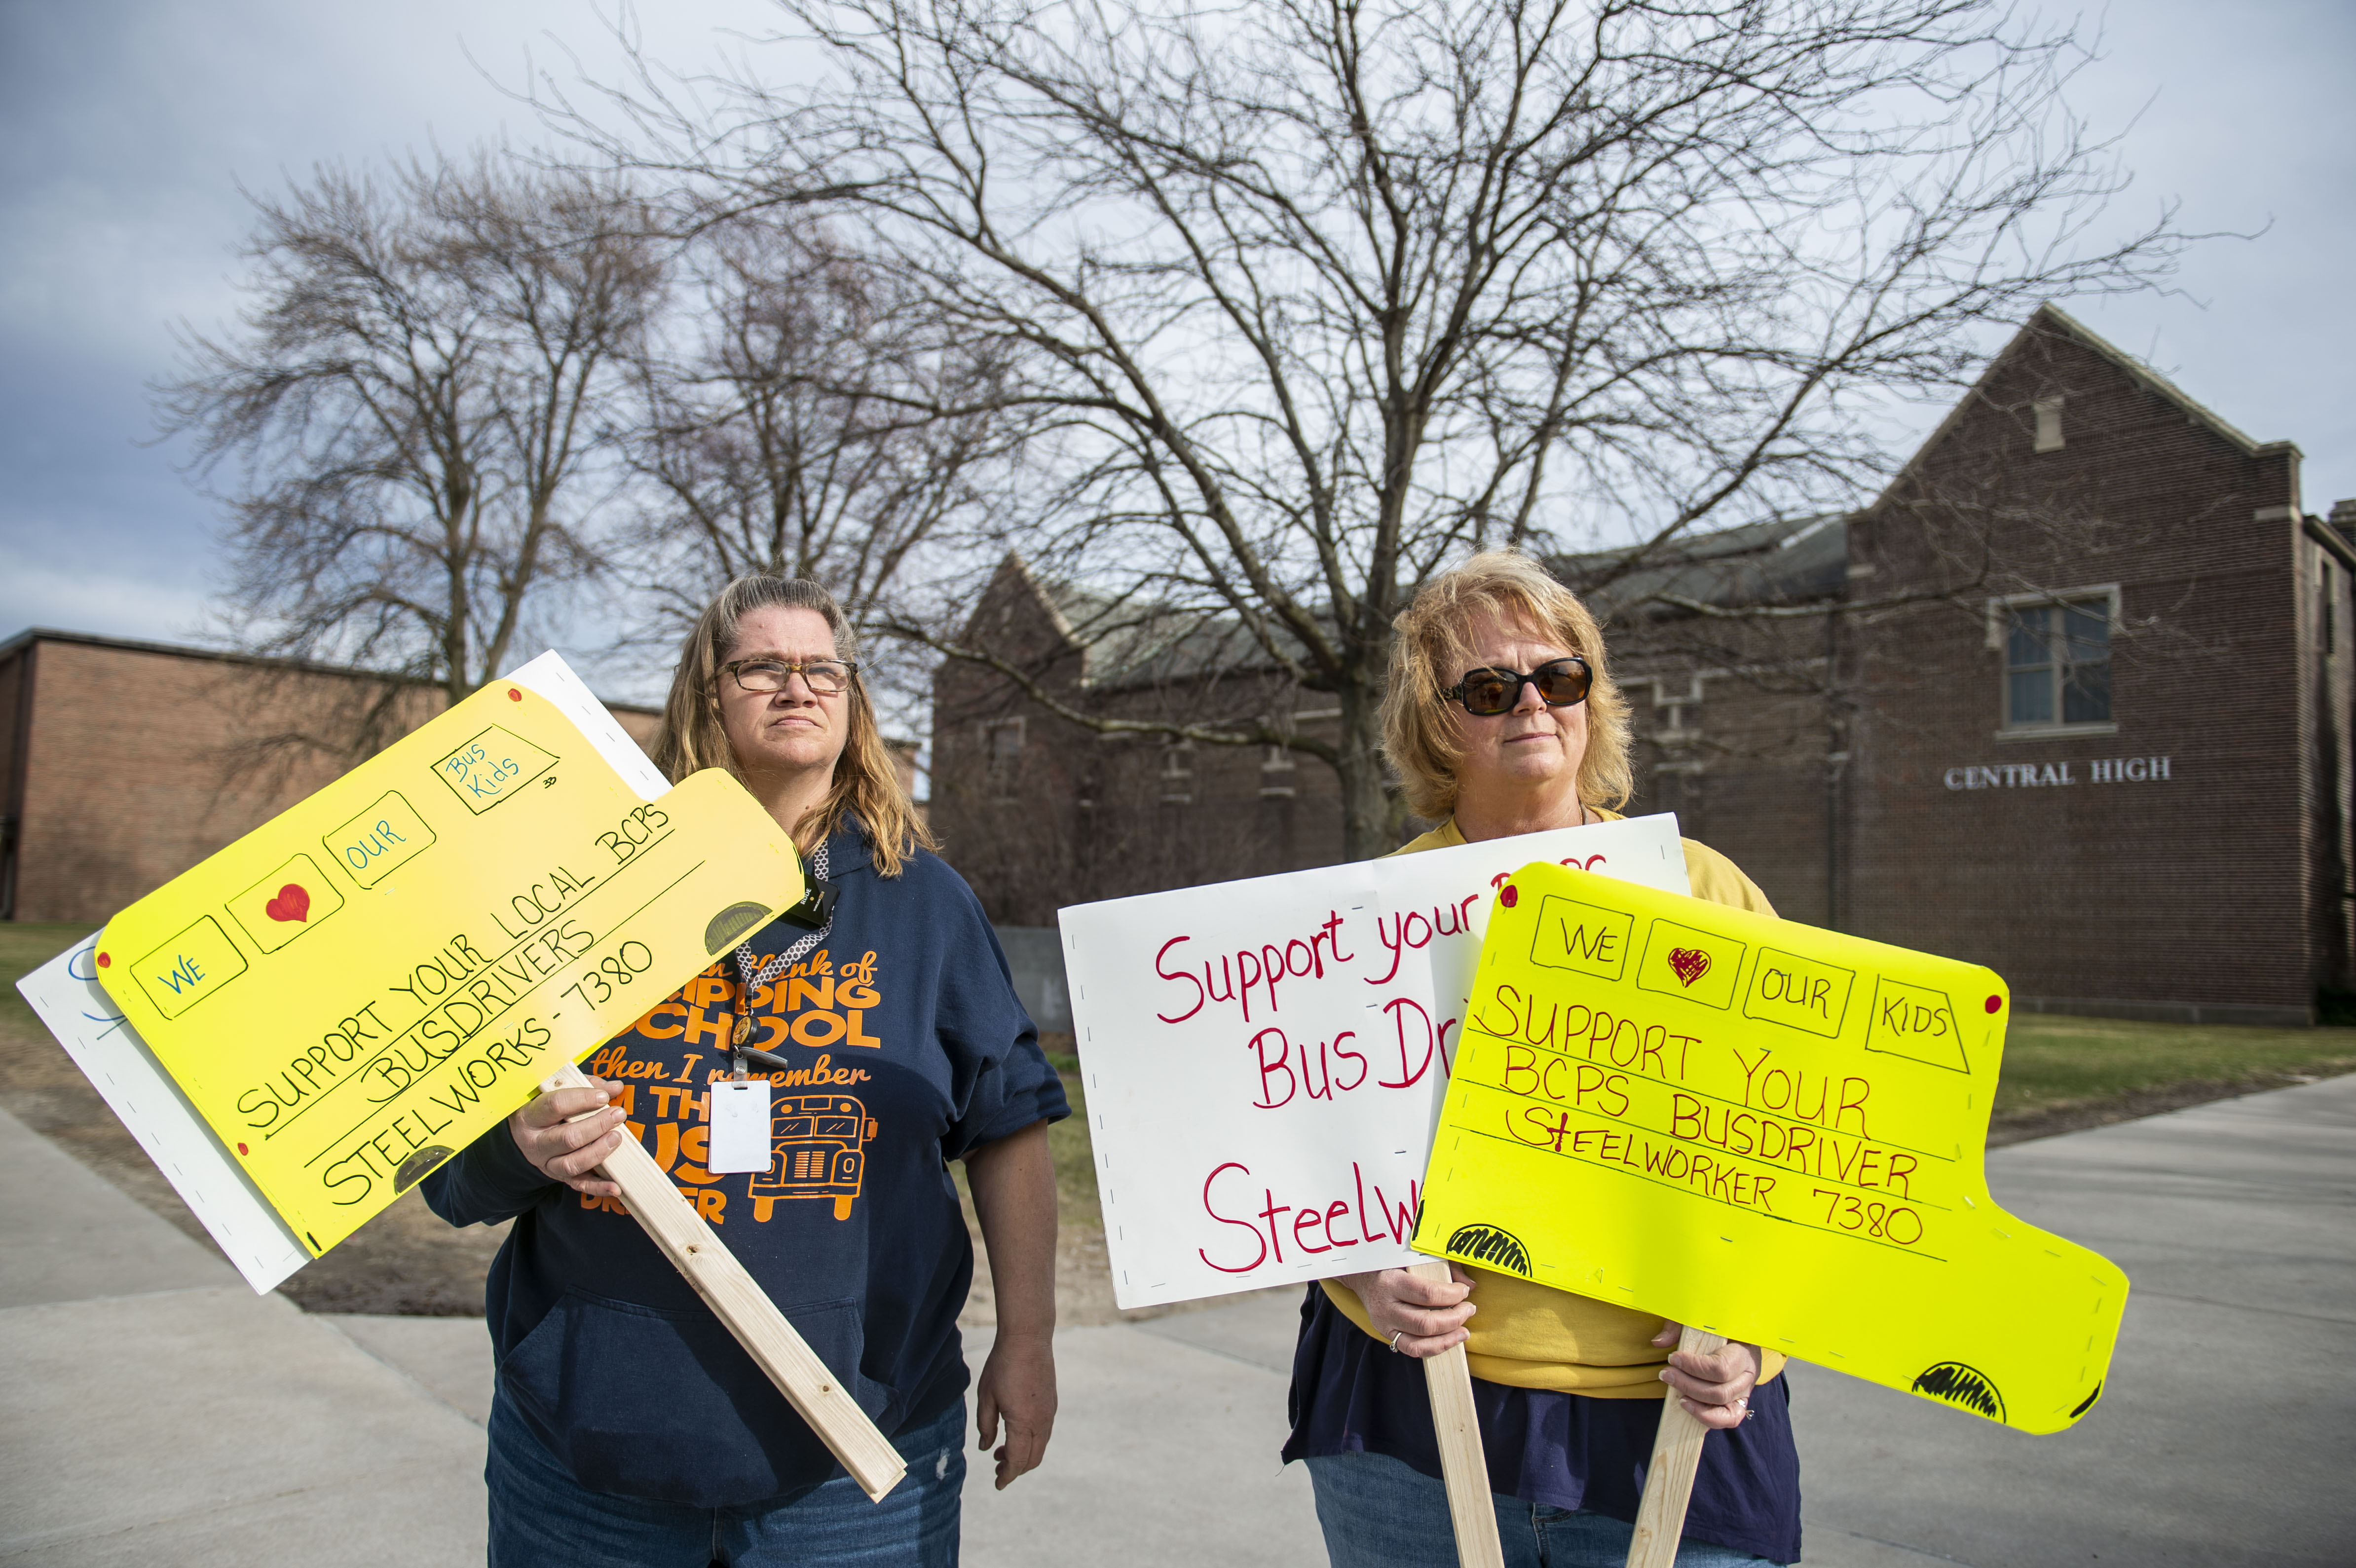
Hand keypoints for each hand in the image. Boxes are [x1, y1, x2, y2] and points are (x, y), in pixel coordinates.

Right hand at [508, 1077, 626, 1197]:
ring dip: (598, 1152)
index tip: (603, 1097)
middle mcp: (536, 1143)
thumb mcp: (557, 1093)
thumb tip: (615, 1087)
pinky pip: (579, 1185)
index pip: (556, 1105)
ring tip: (616, 1138)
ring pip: (572, 1164)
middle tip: (618, 1115)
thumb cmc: (545, 1111)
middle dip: (597, 1126)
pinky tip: (615, 1186)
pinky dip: (599, 1188)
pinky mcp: (559, 1178)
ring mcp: (546, 1163)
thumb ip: (586, 1087)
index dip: (582, 1100)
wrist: (521, 1139)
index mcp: (531, 1116)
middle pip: (568, 1138)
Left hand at [974, 1330, 1055, 1488]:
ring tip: (1002, 1452)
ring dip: (1024, 1456)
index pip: (1016, 1460)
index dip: (1006, 1476)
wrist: (1029, 1338)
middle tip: (997, 1470)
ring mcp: (1049, 1412)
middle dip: (1015, 1470)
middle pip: (1032, 1459)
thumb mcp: (986, 1396)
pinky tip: (1016, 1433)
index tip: (997, 1484)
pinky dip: (1031, 1442)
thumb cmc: (1003, 1365)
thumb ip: (985, 1426)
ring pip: (1040, 1447)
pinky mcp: (1052, 1403)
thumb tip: (986, 1447)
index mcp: (1022, 1422)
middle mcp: (1041, 1421)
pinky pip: (1044, 1433)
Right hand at [1335, 1264, 1475, 1357]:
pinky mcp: (1388, 1336)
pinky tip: (1449, 1340)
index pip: (1427, 1294)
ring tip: (1464, 1330)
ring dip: (1448, 1338)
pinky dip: (1434, 1348)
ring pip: (1420, 1342)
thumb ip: (1444, 1267)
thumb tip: (1470, 1285)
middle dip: (1454, 1318)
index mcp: (1391, 1282)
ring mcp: (1385, 1325)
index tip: (1464, 1291)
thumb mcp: (1416, 1257)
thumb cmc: (1394, 1263)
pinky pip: (1413, 1350)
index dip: (1451, 1294)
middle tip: (1469, 1309)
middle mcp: (1386, 1307)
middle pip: (1426, 1322)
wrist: (1363, 1276)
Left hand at [1652, 1320, 1762, 1428]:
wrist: (1736, 1335)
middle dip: (1688, 1385)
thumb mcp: (1698, 1318)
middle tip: (1666, 1375)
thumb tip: (1659, 1342)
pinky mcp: (1739, 1403)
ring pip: (1725, 1409)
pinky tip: (1687, 1406)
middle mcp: (1749, 1374)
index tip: (1673, 1358)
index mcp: (1744, 1350)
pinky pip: (1728, 1419)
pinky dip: (1707, 1418)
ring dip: (1696, 1405)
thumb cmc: (1716, 1326)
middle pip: (1720, 1391)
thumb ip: (1679, 1326)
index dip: (1694, 1366)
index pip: (1721, 1367)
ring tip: (1677, 1395)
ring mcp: (1745, 1391)